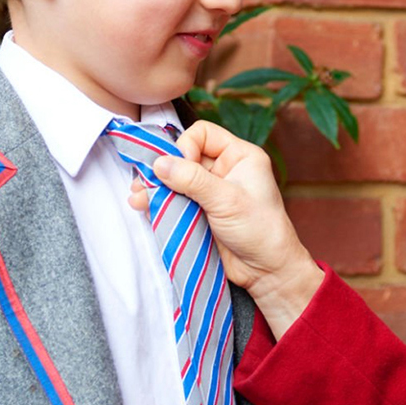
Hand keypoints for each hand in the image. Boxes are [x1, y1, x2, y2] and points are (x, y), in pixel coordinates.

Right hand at [129, 121, 322, 334]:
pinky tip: (143, 205)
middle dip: (165, 169)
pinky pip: (175, 199)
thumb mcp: (226, 200)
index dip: (186, 147)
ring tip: (139, 196)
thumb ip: (192, 180)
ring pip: (176, 179)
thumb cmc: (260, 230)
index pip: (202, 134)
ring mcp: (211, 191)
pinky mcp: (200, 211)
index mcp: (240, 156)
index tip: (180, 170)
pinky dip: (160, 202)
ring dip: (157, 186)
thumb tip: (159, 163)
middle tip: (147, 182)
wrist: (266, 271)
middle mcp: (225, 169)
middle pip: (185, 156)